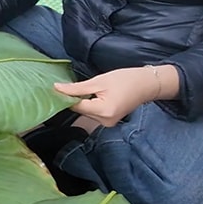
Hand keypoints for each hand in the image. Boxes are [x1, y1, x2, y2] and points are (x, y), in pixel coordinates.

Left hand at [53, 65, 176, 126]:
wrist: (147, 84)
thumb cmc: (125, 79)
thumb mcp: (99, 81)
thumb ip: (77, 88)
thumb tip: (56, 88)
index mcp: (103, 111)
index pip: (76, 106)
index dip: (65, 97)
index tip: (55, 88)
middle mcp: (104, 121)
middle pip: (81, 110)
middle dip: (76, 99)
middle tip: (75, 85)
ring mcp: (108, 123)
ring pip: (86, 112)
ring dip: (84, 101)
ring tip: (93, 89)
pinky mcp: (109, 121)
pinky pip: (94, 113)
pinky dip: (91, 104)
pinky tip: (97, 95)